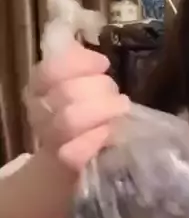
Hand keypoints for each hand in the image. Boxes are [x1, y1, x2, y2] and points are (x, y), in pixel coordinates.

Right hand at [24, 41, 129, 170]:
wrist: (72, 160)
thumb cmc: (84, 115)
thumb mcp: (80, 85)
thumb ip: (82, 66)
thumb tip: (97, 57)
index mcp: (39, 86)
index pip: (53, 68)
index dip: (81, 63)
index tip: (104, 65)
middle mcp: (38, 110)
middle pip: (67, 93)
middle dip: (101, 91)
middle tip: (119, 98)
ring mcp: (49, 138)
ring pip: (70, 119)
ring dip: (103, 112)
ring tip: (120, 111)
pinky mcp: (65, 161)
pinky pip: (77, 150)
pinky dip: (97, 139)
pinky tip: (110, 133)